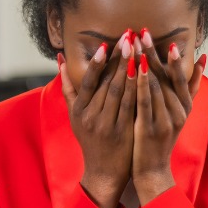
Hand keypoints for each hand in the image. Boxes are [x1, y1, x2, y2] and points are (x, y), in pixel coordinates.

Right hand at [59, 31, 137, 207]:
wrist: (103, 172)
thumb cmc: (90, 139)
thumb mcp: (74, 115)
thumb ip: (68, 88)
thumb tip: (60, 61)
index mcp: (78, 111)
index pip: (88, 82)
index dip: (97, 63)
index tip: (106, 44)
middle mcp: (90, 117)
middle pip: (106, 83)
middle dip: (119, 58)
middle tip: (129, 36)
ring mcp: (107, 125)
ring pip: (120, 92)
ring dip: (131, 68)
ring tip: (140, 48)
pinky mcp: (123, 131)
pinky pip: (132, 105)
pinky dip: (139, 87)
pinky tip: (147, 73)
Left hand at [132, 31, 205, 203]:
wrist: (152, 171)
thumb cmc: (160, 138)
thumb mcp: (178, 112)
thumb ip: (189, 87)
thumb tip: (203, 59)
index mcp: (185, 106)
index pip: (179, 76)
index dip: (172, 56)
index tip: (166, 36)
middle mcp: (178, 111)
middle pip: (166, 77)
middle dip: (154, 52)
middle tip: (143, 30)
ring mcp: (165, 120)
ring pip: (155, 86)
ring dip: (144, 62)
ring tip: (135, 43)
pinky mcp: (149, 128)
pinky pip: (145, 102)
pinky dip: (140, 84)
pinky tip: (133, 69)